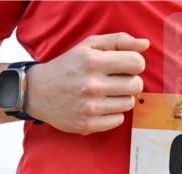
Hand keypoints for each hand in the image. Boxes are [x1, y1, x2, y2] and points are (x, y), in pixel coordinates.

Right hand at [24, 33, 148, 134]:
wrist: (37, 92)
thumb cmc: (66, 67)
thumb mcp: (88, 46)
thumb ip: (118, 41)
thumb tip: (145, 45)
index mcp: (93, 63)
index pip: (137, 63)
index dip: (134, 63)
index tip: (124, 66)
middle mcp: (91, 86)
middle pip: (136, 85)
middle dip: (130, 81)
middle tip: (116, 81)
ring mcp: (88, 108)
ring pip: (129, 104)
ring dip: (121, 98)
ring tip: (107, 94)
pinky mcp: (86, 125)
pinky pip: (118, 121)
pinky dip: (113, 114)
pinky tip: (101, 107)